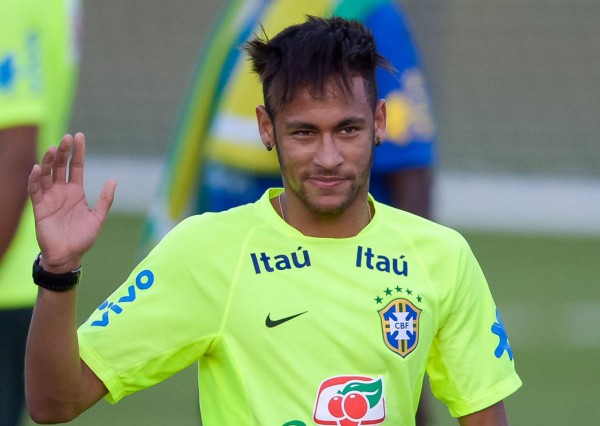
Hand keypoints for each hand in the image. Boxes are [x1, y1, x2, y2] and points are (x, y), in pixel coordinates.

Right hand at [28, 133, 116, 272]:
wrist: (68, 256)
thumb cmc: (83, 238)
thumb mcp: (98, 217)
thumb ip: (105, 199)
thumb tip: (113, 180)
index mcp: (76, 192)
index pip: (76, 167)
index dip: (78, 152)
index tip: (79, 136)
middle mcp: (62, 191)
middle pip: (60, 166)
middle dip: (63, 151)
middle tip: (66, 137)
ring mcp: (50, 198)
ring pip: (46, 174)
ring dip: (47, 161)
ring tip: (52, 148)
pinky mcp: (39, 207)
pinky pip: (35, 190)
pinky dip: (35, 179)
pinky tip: (37, 169)